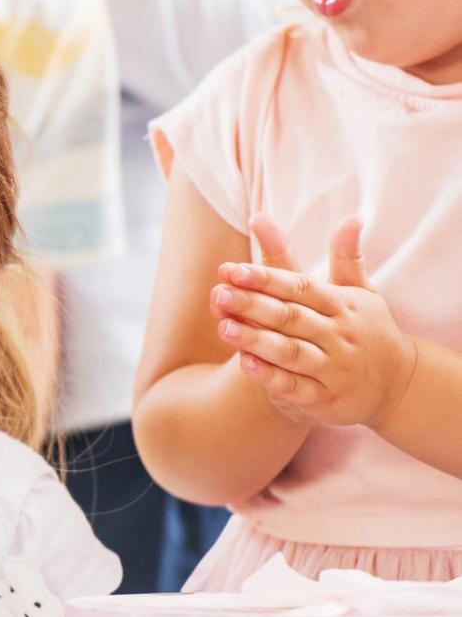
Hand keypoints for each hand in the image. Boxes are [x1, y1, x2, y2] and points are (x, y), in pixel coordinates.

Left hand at [209, 213, 417, 427]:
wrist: (399, 385)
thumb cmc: (366, 329)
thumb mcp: (359, 292)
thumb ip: (346, 256)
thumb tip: (352, 217)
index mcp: (343, 305)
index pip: (300, 287)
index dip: (266, 278)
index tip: (231, 269)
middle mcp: (339, 336)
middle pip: (290, 317)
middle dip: (253, 305)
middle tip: (218, 293)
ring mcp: (333, 369)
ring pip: (290, 352)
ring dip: (256, 340)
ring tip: (224, 327)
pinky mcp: (325, 399)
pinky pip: (295, 387)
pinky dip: (271, 376)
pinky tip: (246, 363)